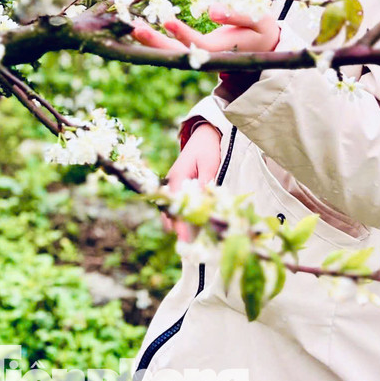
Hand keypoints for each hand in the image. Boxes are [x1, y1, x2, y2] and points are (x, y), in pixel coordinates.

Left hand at [130, 6, 281, 102]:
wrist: (264, 48)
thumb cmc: (262, 29)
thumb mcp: (258, 19)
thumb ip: (238, 13)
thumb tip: (212, 9)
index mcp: (224, 51)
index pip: (200, 46)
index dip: (184, 35)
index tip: (167, 22)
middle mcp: (208, 57)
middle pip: (179, 54)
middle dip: (156, 43)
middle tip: (135, 29)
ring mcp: (199, 57)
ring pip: (172, 53)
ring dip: (151, 42)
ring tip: (132, 28)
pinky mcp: (194, 52)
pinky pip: (172, 48)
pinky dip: (155, 40)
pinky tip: (139, 29)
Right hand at [160, 122, 220, 240]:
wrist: (205, 134)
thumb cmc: (208, 148)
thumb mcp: (210, 163)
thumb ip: (206, 182)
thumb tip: (204, 200)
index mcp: (177, 178)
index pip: (175, 206)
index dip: (180, 225)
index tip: (185, 241)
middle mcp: (171, 183)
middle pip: (169, 212)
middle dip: (178, 229)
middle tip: (190, 246)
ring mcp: (173, 185)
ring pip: (171, 210)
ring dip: (180, 223)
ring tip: (192, 240)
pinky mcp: (179, 187)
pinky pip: (177, 205)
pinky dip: (182, 215)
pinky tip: (193, 226)